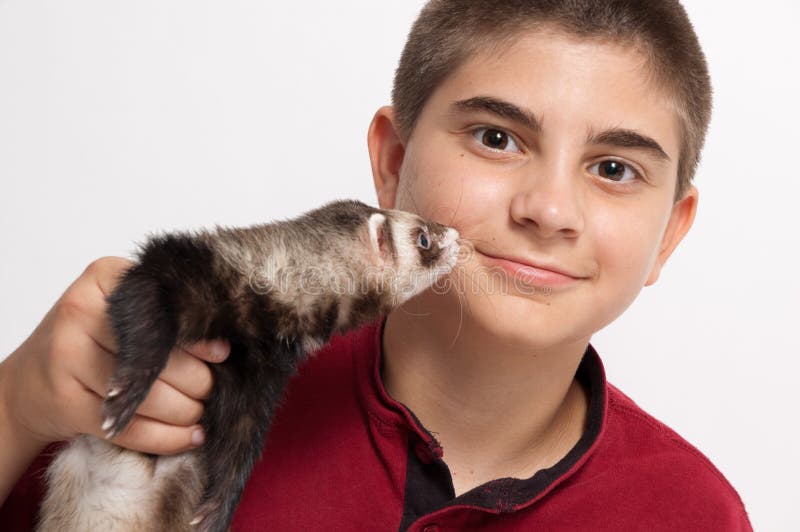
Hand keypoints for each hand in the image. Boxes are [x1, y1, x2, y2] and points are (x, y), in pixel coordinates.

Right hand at [0, 256, 229, 454]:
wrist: (33, 380)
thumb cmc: (96, 339)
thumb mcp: (126, 311)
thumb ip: (168, 316)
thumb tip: (224, 348)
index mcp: (103, 277)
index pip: (164, 311)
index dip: (198, 339)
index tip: (223, 355)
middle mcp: (80, 311)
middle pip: (159, 356)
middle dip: (199, 381)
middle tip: (212, 391)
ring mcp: (67, 356)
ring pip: (149, 396)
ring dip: (187, 412)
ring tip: (200, 413)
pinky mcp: (64, 401)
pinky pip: (130, 427)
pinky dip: (167, 437)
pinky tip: (190, 436)